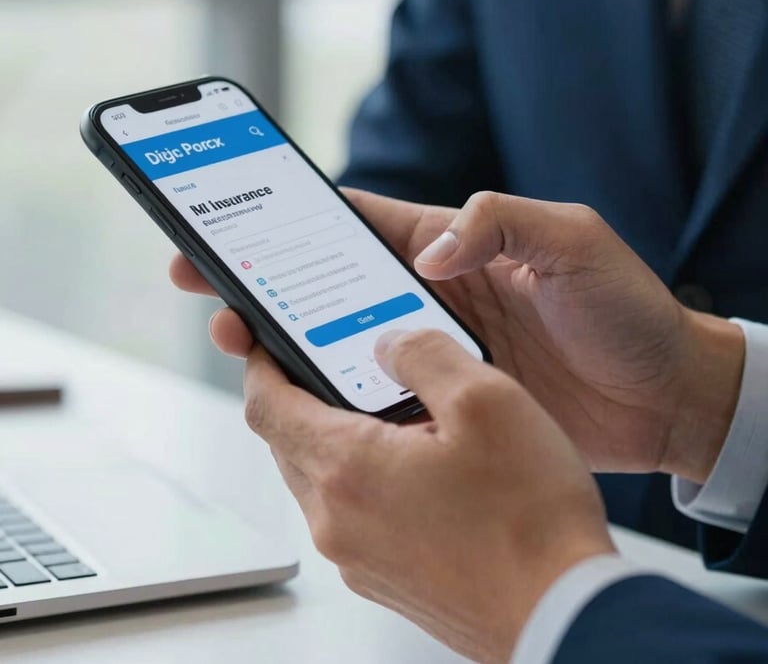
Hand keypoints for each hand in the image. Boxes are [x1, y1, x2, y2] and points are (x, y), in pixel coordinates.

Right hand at [170, 189, 744, 482]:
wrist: (664, 396)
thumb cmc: (627, 309)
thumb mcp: (573, 240)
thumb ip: (501, 222)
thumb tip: (432, 253)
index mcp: (451, 244)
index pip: (355, 221)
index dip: (291, 219)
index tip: (234, 220)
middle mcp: (430, 294)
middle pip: (328, 282)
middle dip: (264, 281)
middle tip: (208, 289)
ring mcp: (434, 349)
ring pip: (341, 341)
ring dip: (288, 342)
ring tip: (238, 345)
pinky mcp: (446, 399)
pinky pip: (376, 395)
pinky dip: (336, 398)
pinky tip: (301, 404)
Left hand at [241, 329, 613, 662]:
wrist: (566, 615)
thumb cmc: (531, 521)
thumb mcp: (486, 400)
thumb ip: (424, 354)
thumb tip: (389, 343)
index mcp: (348, 469)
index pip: (266, 405)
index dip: (259, 362)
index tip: (262, 339)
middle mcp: (339, 521)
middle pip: (289, 442)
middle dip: (303, 396)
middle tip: (336, 363)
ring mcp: (360, 558)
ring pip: (321, 478)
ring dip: (338, 437)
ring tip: (395, 411)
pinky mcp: (386, 578)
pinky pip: (352, 513)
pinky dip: (365, 477)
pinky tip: (420, 464)